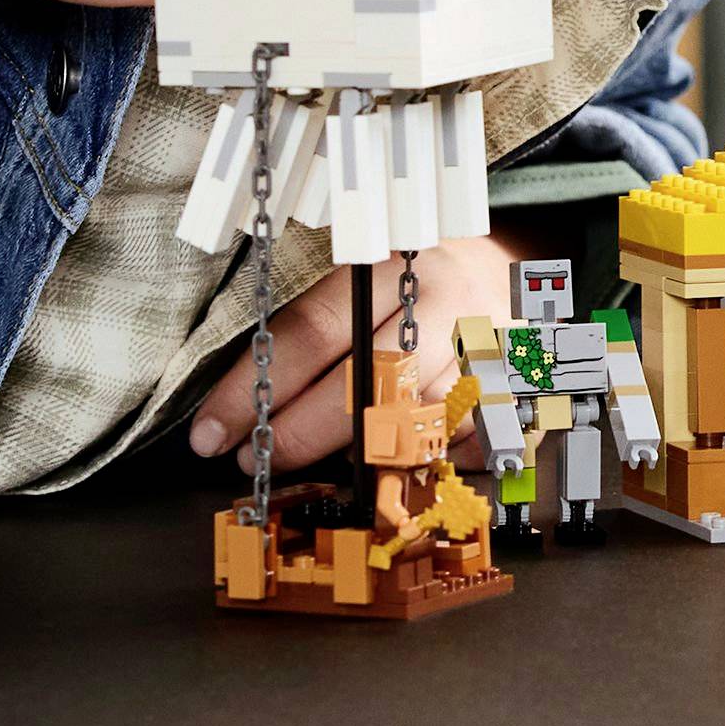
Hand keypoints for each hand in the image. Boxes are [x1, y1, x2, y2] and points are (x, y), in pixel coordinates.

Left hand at [187, 226, 532, 472]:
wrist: (500, 274)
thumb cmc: (408, 285)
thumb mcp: (361, 277)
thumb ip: (311, 326)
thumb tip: (232, 404)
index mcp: (396, 264)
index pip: (313, 331)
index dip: (255, 387)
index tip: (212, 432)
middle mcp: (447, 301)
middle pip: (362, 385)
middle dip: (297, 434)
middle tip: (256, 456)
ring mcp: (486, 347)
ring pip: (408, 423)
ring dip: (353, 453)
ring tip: (325, 454)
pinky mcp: (512, 390)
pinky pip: (454, 448)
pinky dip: (417, 461)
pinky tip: (393, 454)